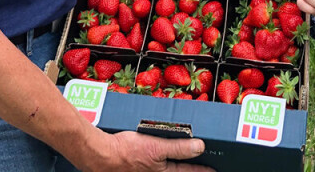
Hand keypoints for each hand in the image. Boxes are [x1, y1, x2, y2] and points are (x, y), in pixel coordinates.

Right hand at [76, 128, 212, 171]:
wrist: (99, 155)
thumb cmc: (126, 152)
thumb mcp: (156, 147)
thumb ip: (179, 147)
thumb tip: (200, 146)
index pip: (188, 171)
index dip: (202, 170)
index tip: (214, 170)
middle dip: (188, 168)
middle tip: (201, 165)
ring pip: (165, 169)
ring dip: (174, 164)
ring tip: (183, 160)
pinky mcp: (136, 167)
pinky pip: (154, 165)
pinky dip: (161, 162)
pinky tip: (158, 155)